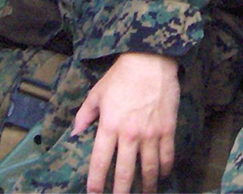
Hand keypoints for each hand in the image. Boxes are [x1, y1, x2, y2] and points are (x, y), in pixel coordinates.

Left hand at [73, 52, 178, 193]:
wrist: (150, 60)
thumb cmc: (121, 76)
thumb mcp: (96, 93)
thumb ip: (84, 115)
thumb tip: (75, 134)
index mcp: (109, 126)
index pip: (100, 162)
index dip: (96, 182)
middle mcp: (129, 134)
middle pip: (125, 172)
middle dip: (121, 192)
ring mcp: (151, 133)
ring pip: (149, 168)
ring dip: (147, 185)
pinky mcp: (167, 129)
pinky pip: (167, 155)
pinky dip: (164, 168)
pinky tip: (163, 175)